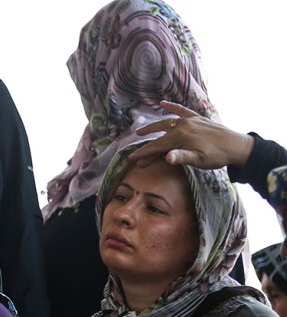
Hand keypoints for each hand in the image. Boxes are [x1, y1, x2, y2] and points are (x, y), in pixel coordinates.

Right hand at [129, 101, 253, 168]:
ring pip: (166, 123)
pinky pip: (181, 110)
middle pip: (159, 136)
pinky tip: (163, 103)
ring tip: (141, 131)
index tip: (132, 159)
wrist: (237, 146)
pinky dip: (172, 107)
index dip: (144, 153)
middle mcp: (182, 126)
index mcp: (181, 137)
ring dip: (153, 127)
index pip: (157, 146)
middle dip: (146, 145)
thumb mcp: (199, 160)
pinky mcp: (197, 118)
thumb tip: (166, 158)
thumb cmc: (217, 156)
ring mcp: (189, 120)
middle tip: (134, 152)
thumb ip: (181, 157)